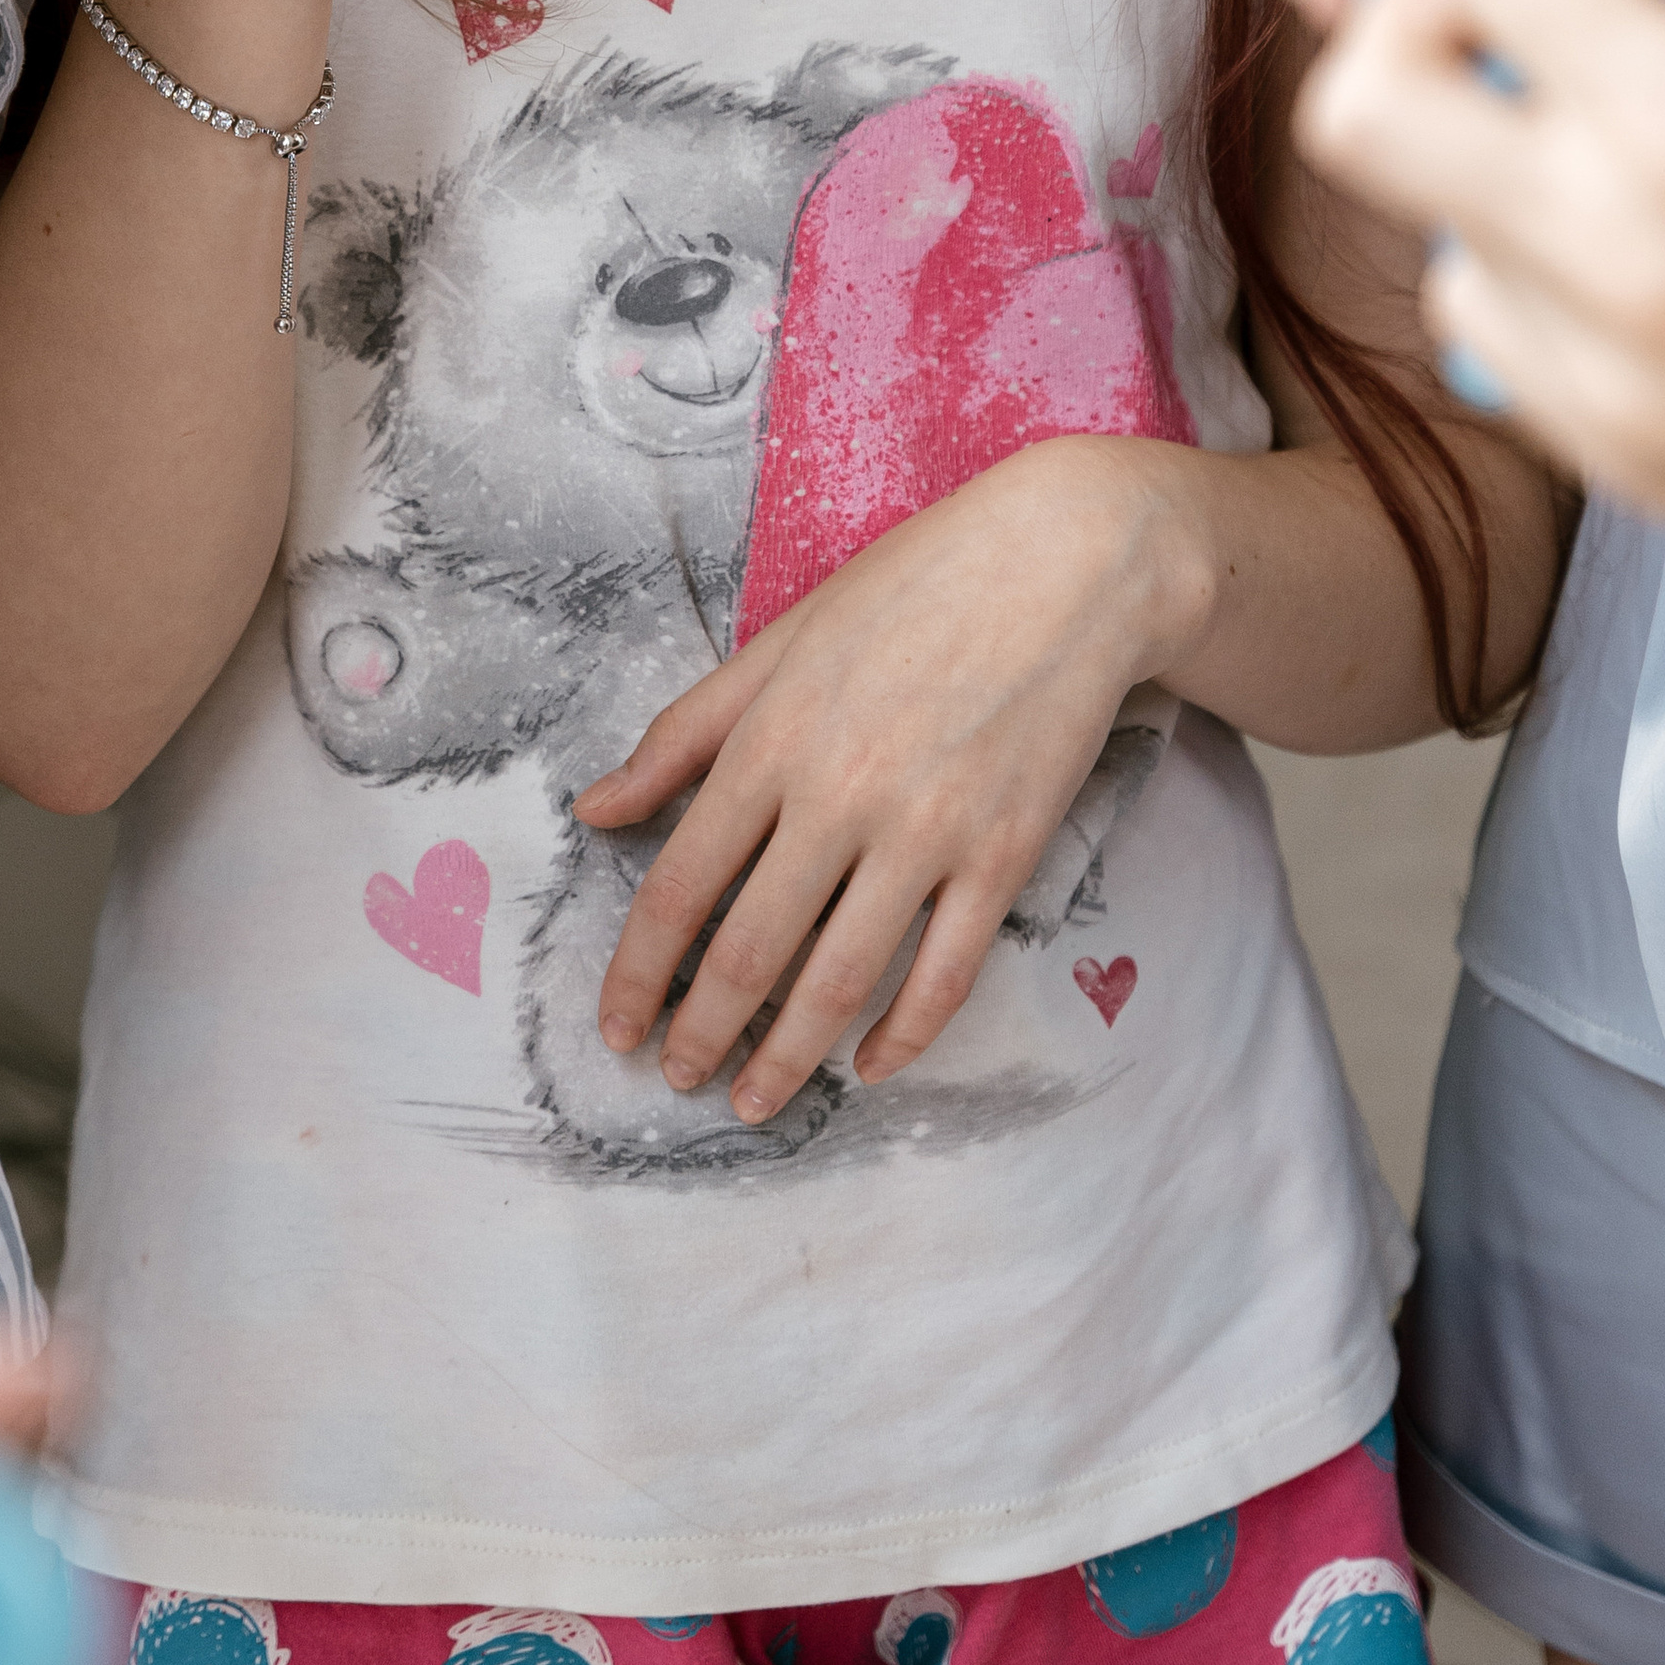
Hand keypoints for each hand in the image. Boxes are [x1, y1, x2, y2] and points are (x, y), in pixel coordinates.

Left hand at [574, 438, 1202, 1123]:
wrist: (1067, 562)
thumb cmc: (914, 587)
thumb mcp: (781, 641)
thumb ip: (684, 734)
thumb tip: (597, 809)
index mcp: (772, 740)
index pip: (679, 886)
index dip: (638, 972)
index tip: (615, 1026)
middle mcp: (841, 796)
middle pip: (749, 951)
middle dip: (701, 1034)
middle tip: (676, 1080)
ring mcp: (929, 832)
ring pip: (840, 980)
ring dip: (787, 1059)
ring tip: (754, 1102)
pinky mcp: (1004, 856)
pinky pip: (946, 974)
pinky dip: (904, 1037)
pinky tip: (871, 1067)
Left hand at [1286, 0, 1664, 646]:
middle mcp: (1607, 270)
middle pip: (1356, 99)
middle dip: (1419, 11)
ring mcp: (1594, 385)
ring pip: (1413, 217)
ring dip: (1476, 136)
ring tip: (1613, 101)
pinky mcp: (1612, 462)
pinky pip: (1486, 329)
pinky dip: (1520, 254)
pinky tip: (1634, 217)